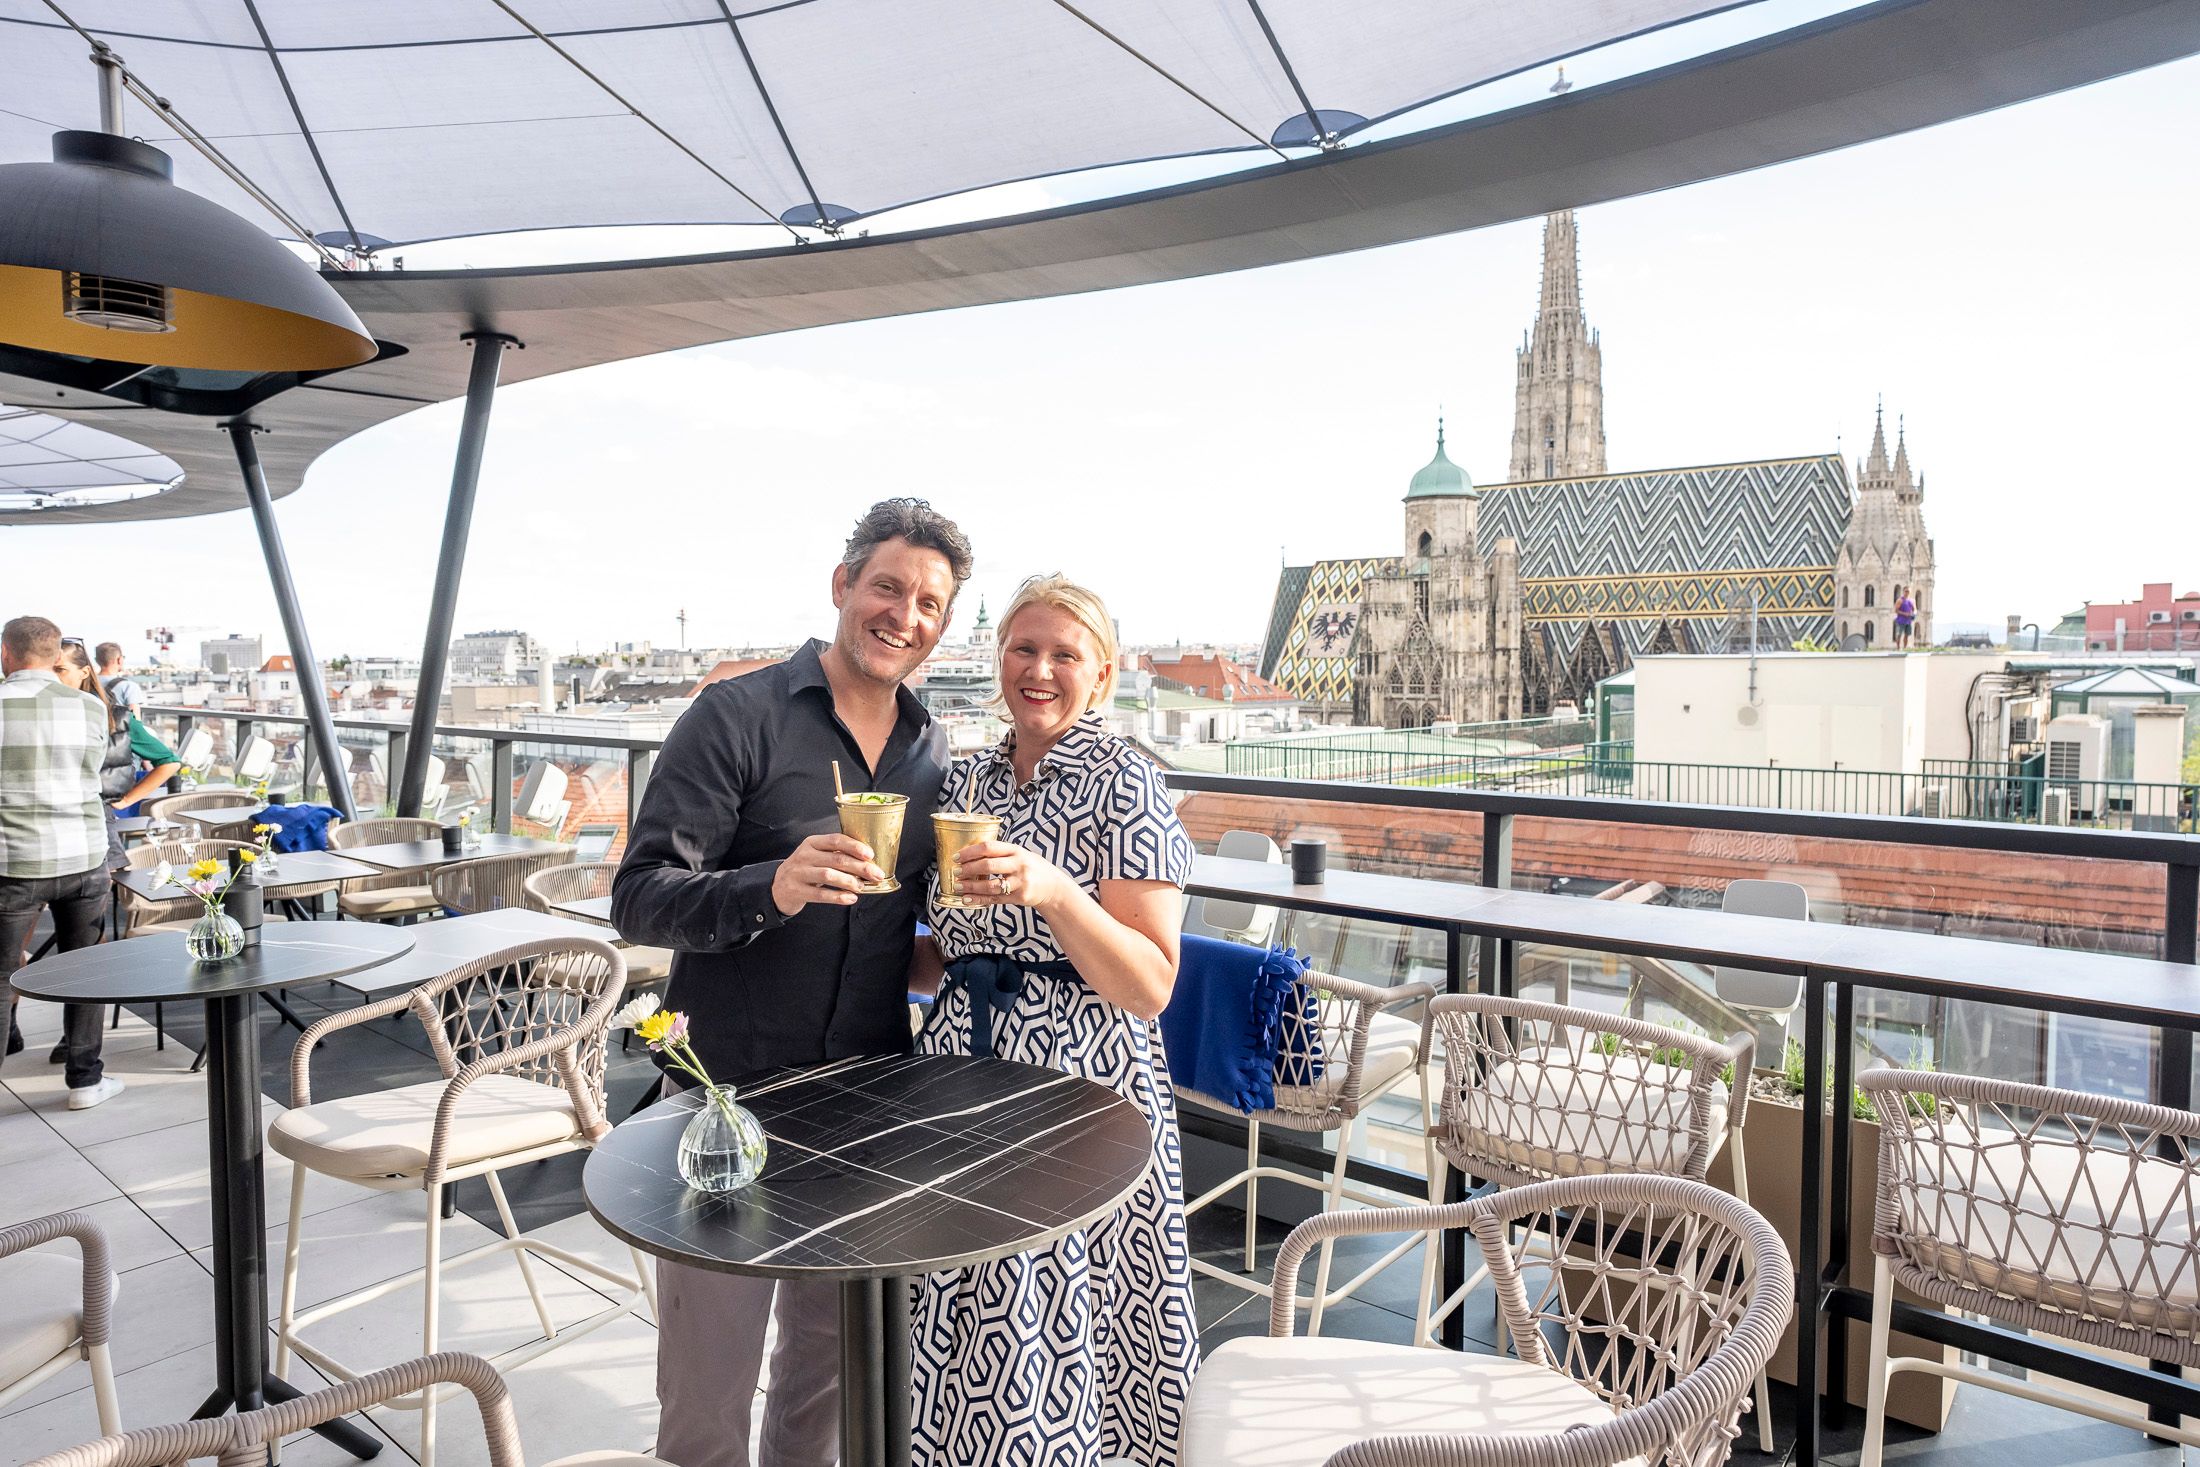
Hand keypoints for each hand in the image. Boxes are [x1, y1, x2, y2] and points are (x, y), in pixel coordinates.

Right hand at [771, 833, 885, 915]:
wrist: (778, 886)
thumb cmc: (805, 869)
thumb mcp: (815, 855)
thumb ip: (835, 854)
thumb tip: (867, 861)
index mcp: (812, 843)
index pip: (836, 840)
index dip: (855, 847)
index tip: (870, 854)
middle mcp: (804, 856)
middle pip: (836, 859)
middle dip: (860, 867)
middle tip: (876, 874)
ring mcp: (799, 873)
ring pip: (829, 875)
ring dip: (850, 881)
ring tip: (862, 886)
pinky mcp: (797, 891)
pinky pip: (821, 894)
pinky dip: (838, 897)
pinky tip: (851, 898)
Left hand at [953, 839, 1068, 913]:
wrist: (1053, 886)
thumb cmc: (1032, 868)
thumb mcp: (1020, 855)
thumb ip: (1001, 854)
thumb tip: (971, 855)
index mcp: (1016, 850)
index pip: (989, 847)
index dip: (970, 852)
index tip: (956, 857)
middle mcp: (1019, 864)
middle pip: (988, 865)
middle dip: (968, 869)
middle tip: (956, 872)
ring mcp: (1020, 882)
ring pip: (991, 885)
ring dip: (971, 887)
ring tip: (958, 886)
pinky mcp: (1020, 897)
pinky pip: (995, 899)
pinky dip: (979, 899)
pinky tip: (967, 899)